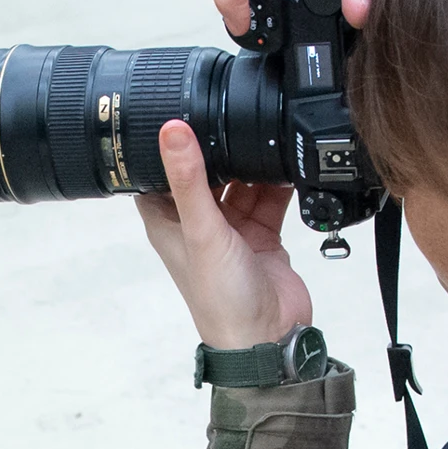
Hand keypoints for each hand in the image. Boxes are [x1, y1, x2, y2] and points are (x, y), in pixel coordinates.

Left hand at [136, 121, 313, 349]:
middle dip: (220, 148)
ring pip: (240, 181)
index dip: (167, 145)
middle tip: (235, 115)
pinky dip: (278, 183)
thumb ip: (189, 179)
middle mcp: (197, 222)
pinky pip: (269, 197)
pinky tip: (288, 164)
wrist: (268, 338)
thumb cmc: (221, 298)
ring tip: (266, 136)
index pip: (159, 171)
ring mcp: (230, 228)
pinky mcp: (261, 234)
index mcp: (168, 220)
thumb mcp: (201, 230)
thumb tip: (171, 130)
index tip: (180, 110)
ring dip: (252, 163)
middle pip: (205, 171)